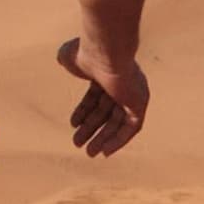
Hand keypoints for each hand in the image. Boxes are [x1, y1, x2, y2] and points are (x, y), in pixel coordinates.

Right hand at [55, 34, 148, 157]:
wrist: (104, 50)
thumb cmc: (85, 53)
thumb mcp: (69, 57)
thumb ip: (67, 60)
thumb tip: (63, 60)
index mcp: (106, 72)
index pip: (95, 97)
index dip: (84, 112)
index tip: (73, 125)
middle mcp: (122, 83)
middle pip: (106, 111)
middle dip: (92, 128)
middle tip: (78, 144)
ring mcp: (133, 93)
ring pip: (118, 121)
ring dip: (103, 138)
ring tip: (89, 152)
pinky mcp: (140, 103)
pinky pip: (132, 127)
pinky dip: (120, 139)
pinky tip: (106, 151)